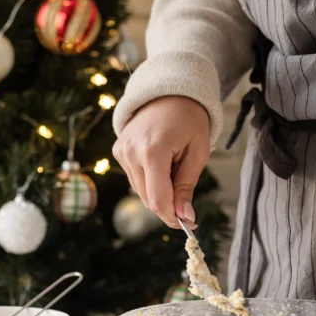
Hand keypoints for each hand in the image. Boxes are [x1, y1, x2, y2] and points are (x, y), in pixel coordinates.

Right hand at [113, 96, 209, 227]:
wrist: (169, 92)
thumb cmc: (189, 120)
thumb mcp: (197, 153)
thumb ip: (187, 186)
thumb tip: (185, 217)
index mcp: (153, 150)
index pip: (158, 198)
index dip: (173, 216)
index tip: (189, 223)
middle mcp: (131, 152)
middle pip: (148, 199)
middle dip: (168, 206)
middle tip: (187, 201)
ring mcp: (121, 152)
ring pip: (141, 191)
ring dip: (159, 192)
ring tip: (174, 169)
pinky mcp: (118, 151)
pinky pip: (135, 178)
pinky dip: (150, 180)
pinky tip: (162, 164)